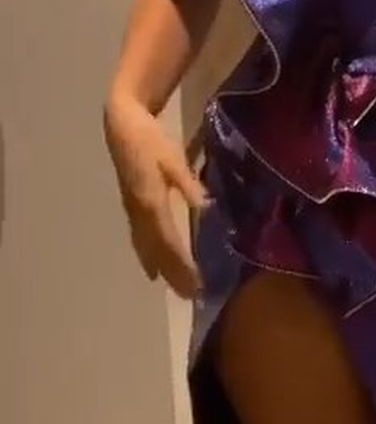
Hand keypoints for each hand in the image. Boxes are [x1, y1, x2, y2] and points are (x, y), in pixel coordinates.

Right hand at [103, 94, 207, 299]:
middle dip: (174, 274)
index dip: (182, 264)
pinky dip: (148, 258)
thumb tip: (206, 208)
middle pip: (157, 251)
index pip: (169, 241)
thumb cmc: (150, 139)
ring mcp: (132, 211)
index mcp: (151, 201)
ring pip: (146, 248)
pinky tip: (153, 269)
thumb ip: (188, 184)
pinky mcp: (131, 207)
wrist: (121, 126)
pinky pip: (139, 240)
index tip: (197, 282)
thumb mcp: (173, 159)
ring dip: (162, 269)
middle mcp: (139, 212)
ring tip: (176, 289)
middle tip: (191, 296)